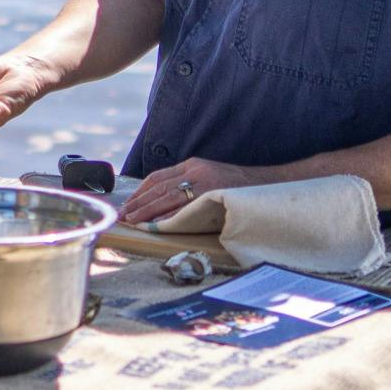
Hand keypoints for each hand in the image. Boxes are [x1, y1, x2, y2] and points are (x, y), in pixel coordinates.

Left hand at [119, 158, 266, 223]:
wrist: (267, 184)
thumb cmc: (236, 185)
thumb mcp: (209, 175)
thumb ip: (188, 183)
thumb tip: (162, 201)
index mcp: (192, 165)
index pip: (157, 178)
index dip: (140, 192)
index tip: (128, 204)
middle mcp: (195, 171)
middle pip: (159, 188)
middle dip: (138, 203)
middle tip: (123, 215)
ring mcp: (205, 183)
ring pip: (168, 197)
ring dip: (148, 211)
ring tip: (134, 221)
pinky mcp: (215, 195)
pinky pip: (187, 208)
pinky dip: (170, 217)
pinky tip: (157, 225)